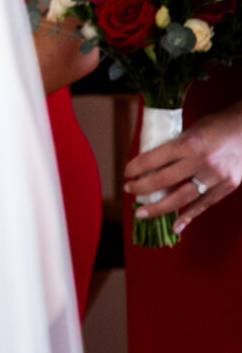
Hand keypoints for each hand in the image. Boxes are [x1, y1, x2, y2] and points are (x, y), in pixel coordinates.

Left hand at [124, 103, 241, 233]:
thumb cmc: (215, 126)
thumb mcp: (189, 130)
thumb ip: (173, 147)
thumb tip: (150, 163)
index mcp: (188, 144)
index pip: (153, 159)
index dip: (136, 168)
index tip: (126, 173)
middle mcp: (201, 162)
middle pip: (163, 181)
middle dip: (141, 188)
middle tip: (128, 189)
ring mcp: (215, 177)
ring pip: (181, 198)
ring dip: (158, 207)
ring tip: (142, 213)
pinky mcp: (227, 187)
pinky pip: (203, 205)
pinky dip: (188, 217)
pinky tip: (174, 226)